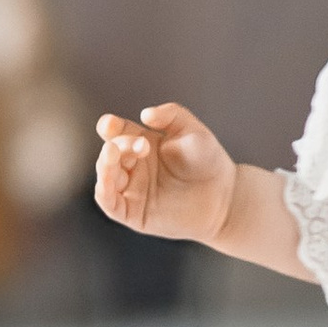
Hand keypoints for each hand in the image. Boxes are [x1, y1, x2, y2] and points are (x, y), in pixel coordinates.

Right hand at [95, 100, 236, 247]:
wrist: (224, 197)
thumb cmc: (208, 162)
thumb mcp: (194, 131)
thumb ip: (172, 115)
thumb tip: (145, 114)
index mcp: (141, 143)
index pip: (117, 131)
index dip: (109, 126)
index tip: (109, 124)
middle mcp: (133, 165)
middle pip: (111, 152)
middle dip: (120, 146)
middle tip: (142, 146)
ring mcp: (132, 189)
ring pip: (105, 176)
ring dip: (105, 165)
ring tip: (114, 154)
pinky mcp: (133, 213)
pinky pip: (109, 203)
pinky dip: (103, 191)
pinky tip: (107, 181)